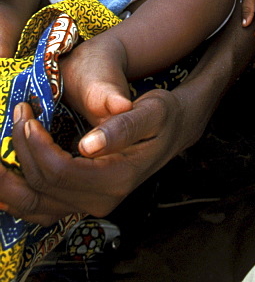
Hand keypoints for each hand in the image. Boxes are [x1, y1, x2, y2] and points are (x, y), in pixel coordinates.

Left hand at [0, 92, 185, 224]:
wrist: (172, 129)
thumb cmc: (161, 115)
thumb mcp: (151, 110)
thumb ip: (123, 127)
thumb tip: (89, 145)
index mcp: (115, 178)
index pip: (60, 170)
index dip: (36, 144)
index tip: (28, 113)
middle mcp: (100, 200)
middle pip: (43, 186)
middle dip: (22, 150)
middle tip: (19, 114)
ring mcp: (90, 205)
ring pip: (35, 205)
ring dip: (8, 184)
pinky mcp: (81, 201)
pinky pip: (41, 208)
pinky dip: (17, 197)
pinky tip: (3, 183)